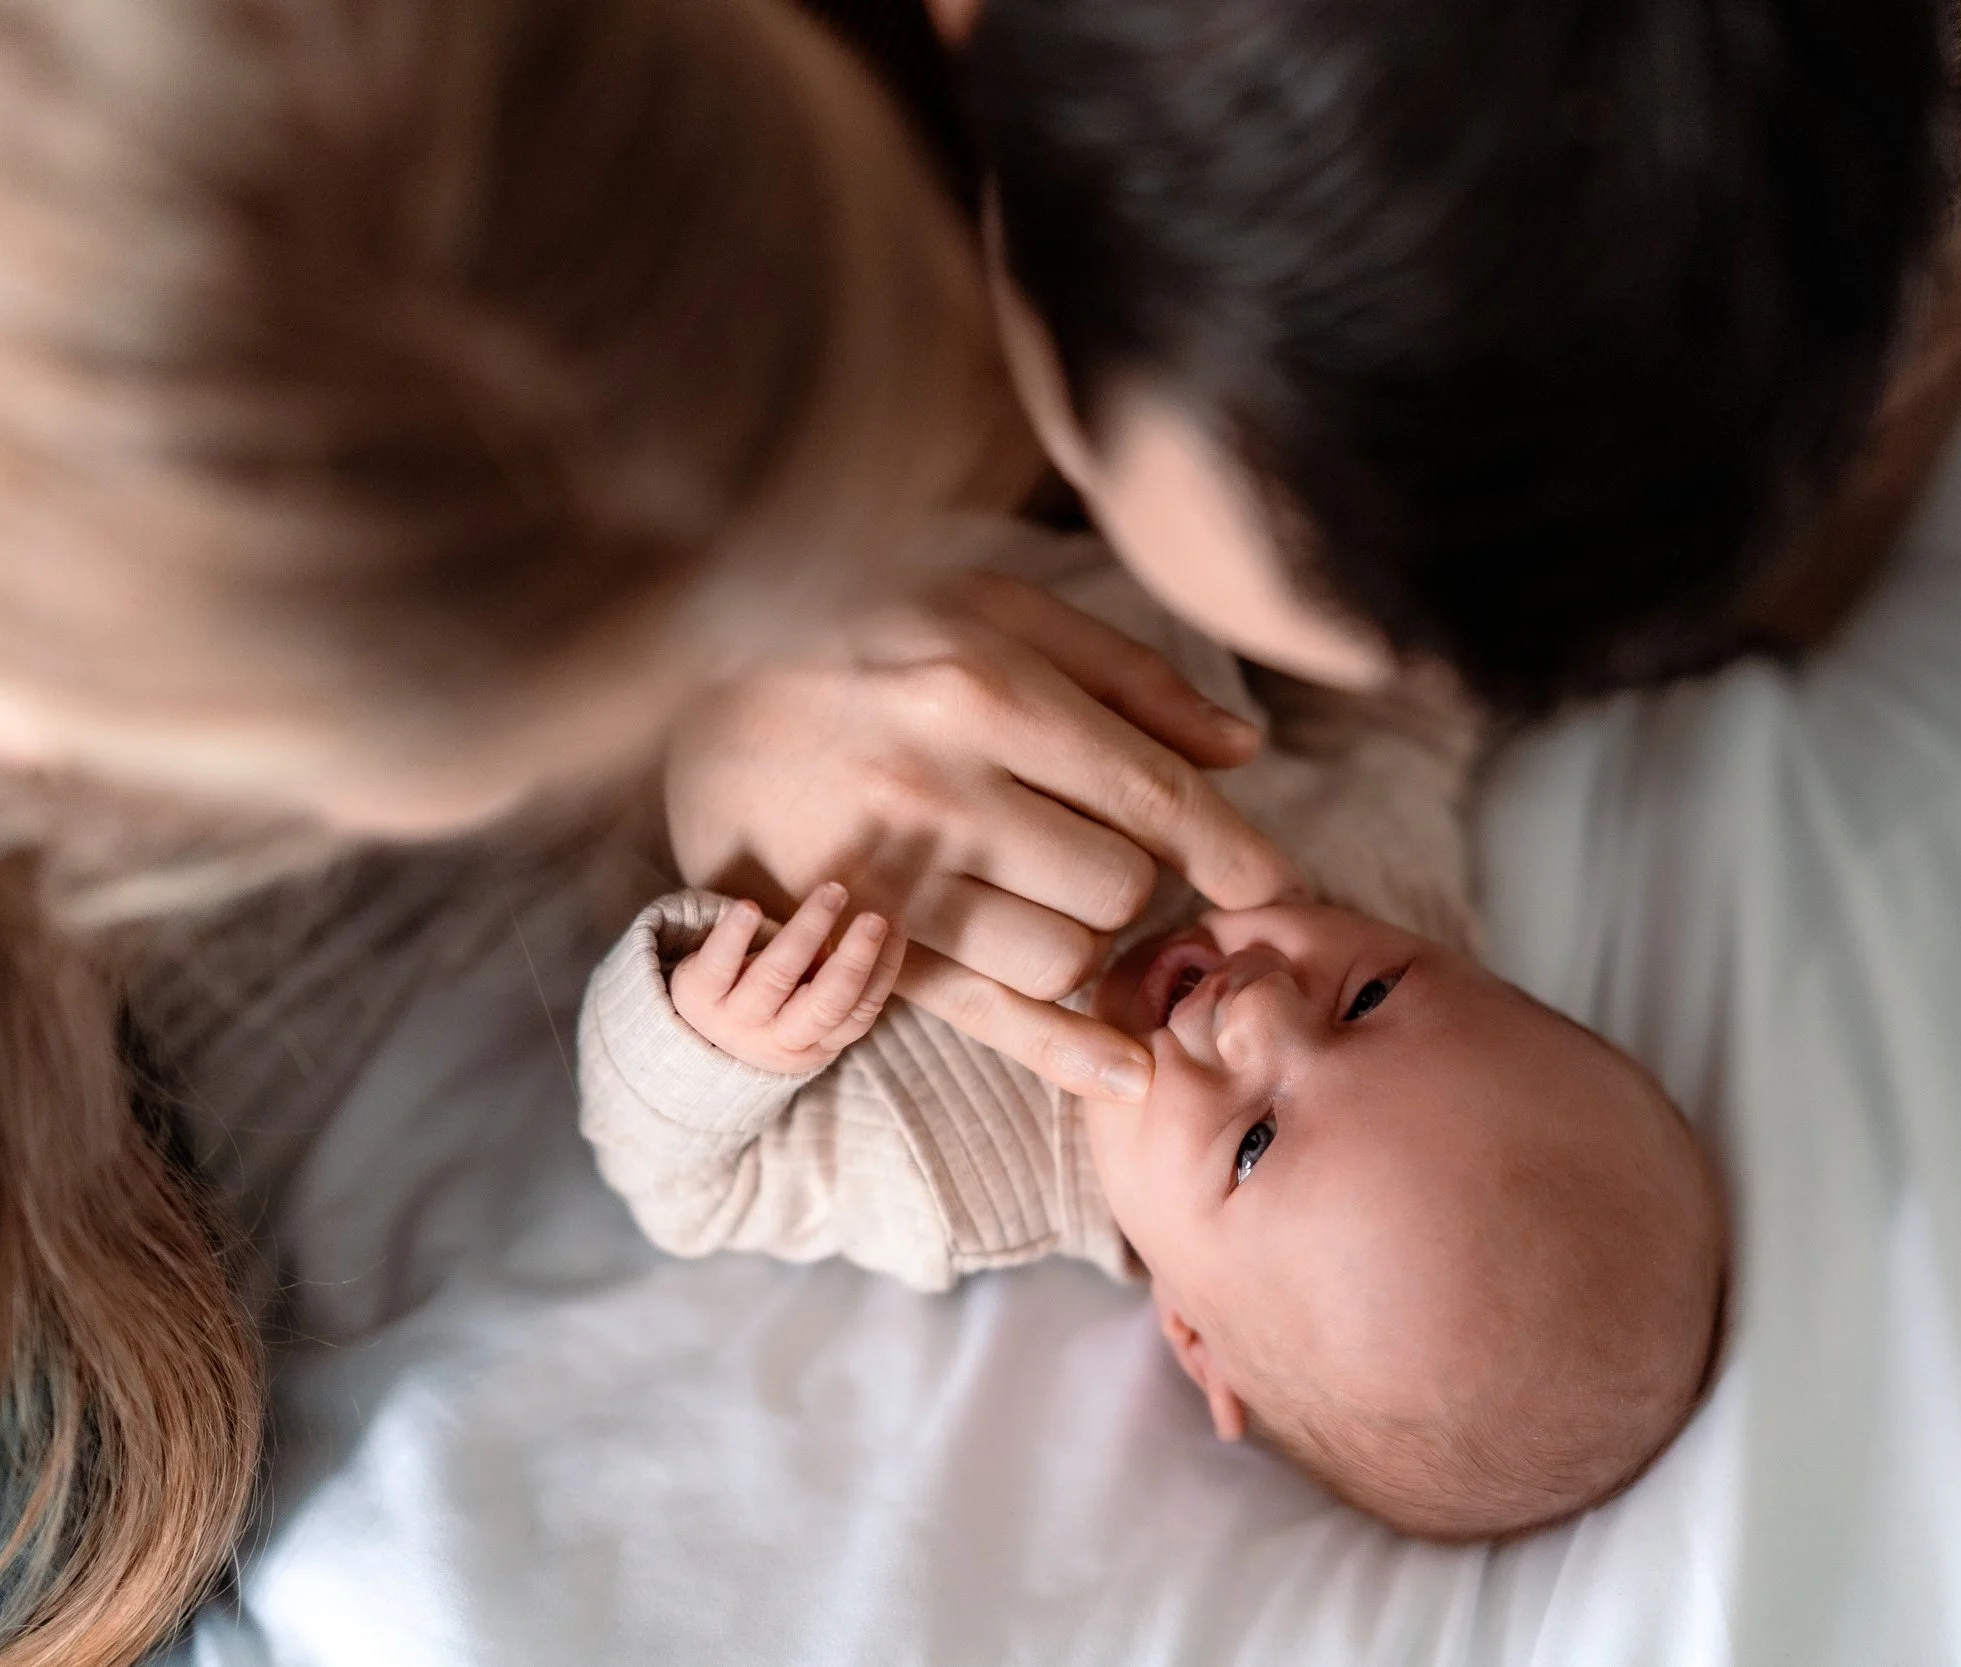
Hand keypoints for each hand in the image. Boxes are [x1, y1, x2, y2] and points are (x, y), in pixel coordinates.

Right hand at [664, 571, 1299, 1101]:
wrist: (683, 678)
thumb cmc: (863, 627)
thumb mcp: (990, 606)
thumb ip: (1124, 675)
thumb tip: (1242, 748)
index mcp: (984, 683)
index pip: (1152, 792)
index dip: (1233, 850)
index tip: (1277, 884)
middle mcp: (939, 784)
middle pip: (1118, 882)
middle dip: (1142, 880)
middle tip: (1116, 854)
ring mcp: (890, 873)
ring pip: (1063, 953)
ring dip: (1089, 939)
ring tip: (1055, 895)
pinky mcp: (854, 941)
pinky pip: (986, 1015)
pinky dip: (1065, 1050)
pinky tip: (1123, 1071)